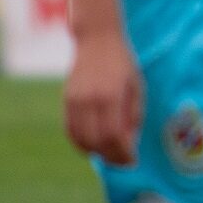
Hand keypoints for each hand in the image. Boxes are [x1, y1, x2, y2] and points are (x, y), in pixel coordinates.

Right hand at [64, 30, 142, 165]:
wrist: (97, 40)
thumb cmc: (123, 64)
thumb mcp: (136, 87)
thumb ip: (133, 116)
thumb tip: (128, 145)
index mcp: (111, 95)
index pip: (113, 135)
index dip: (122, 153)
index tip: (133, 161)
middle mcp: (90, 99)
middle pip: (96, 141)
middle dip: (111, 157)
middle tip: (123, 162)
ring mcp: (75, 100)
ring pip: (80, 139)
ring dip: (95, 153)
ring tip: (110, 154)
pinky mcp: (66, 100)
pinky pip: (70, 130)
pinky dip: (81, 143)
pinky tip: (93, 146)